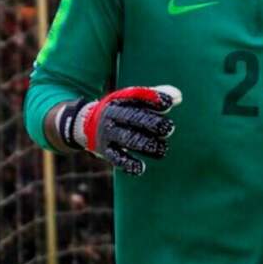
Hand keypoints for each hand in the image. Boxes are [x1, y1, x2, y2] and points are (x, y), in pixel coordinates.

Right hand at [55, 85, 180, 174]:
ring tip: (162, 149)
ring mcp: (108, 133)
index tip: (170, 103)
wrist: (84, 124)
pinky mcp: (105, 151)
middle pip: (133, 117)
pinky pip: (117, 158)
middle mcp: (113, 115)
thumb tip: (179, 97)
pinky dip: (129, 164)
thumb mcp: (131, 100)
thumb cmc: (119, 111)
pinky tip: (141, 168)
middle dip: (152, 123)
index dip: (153, 98)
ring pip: (128, 139)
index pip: (137, 95)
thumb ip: (154, 96)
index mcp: (120, 99)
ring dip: (146, 144)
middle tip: (170, 129)